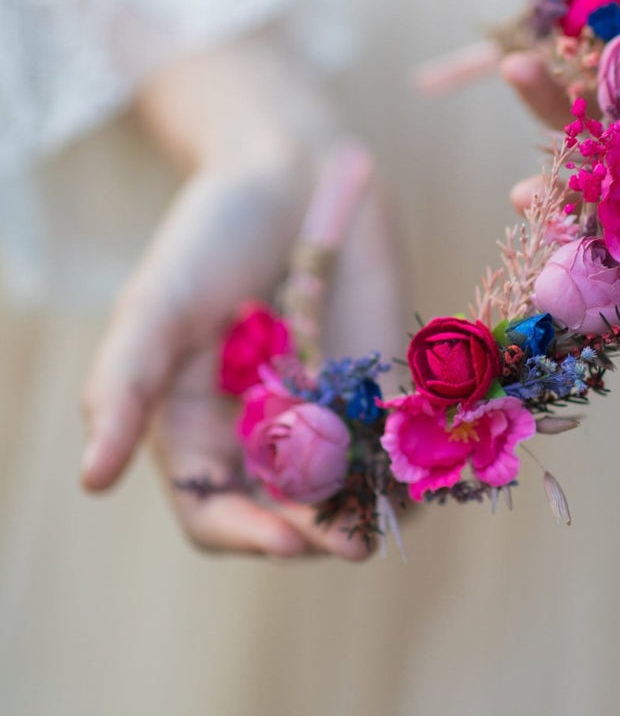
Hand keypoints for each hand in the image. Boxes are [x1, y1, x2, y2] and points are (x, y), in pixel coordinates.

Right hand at [79, 37, 403, 558]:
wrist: (296, 172)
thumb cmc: (211, 232)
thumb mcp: (157, 302)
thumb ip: (125, 385)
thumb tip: (91, 477)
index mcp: (195, 430)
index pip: (213, 512)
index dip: (244, 533)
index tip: (283, 538)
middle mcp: (259, 439)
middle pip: (287, 516)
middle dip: (318, 532)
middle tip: (354, 543)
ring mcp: (325, 420)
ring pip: (347, 497)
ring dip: (371, 512)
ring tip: (395, 513)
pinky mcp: (380, 396)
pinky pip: (398, 456)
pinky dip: (414, 473)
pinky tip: (432, 476)